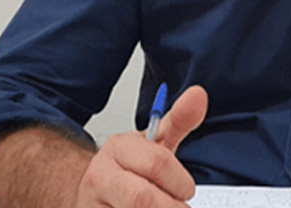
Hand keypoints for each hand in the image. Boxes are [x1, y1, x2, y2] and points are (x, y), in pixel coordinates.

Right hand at [75, 85, 208, 207]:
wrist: (94, 189)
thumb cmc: (129, 167)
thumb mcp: (154, 144)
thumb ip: (179, 121)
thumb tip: (198, 94)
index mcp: (119, 148)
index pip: (156, 164)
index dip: (180, 182)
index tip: (186, 189)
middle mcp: (101, 175)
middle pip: (142, 198)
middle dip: (171, 207)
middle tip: (180, 207)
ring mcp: (92, 204)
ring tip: (165, 207)